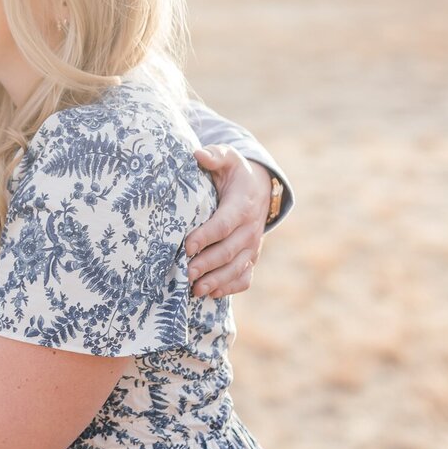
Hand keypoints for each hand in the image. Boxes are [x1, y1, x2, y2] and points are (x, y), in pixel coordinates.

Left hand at [185, 147, 270, 298]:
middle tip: (186, 272)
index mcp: (242, 205)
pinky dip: (230, 287)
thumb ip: (215, 155)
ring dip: (217, 280)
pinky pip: (245, 278)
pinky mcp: (251, 258)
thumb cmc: (235, 173)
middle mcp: (250, 229)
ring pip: (237, 268)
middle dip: (207, 263)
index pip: (224, 224)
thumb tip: (198, 154)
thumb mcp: (228, 159)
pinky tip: (211, 294)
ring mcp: (252, 246)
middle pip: (229, 251)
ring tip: (195, 289)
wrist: (261, 188)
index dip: (206, 236)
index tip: (186, 245)